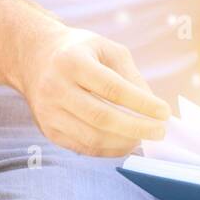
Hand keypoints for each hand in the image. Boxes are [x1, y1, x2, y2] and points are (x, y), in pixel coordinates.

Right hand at [16, 25, 170, 157]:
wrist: (35, 58)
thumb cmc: (80, 51)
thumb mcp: (107, 49)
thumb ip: (131, 75)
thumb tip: (152, 106)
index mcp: (73, 62)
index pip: (113, 88)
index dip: (142, 103)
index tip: (165, 112)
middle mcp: (56, 88)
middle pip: (102, 117)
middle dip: (137, 128)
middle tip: (160, 131)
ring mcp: (49, 112)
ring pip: (92, 137)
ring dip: (124, 142)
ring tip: (145, 137)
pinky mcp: (48, 130)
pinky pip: (82, 147)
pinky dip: (108, 149)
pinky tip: (126, 143)